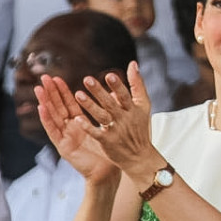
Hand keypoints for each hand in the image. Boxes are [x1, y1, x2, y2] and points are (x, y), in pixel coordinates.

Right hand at [35, 73, 120, 183]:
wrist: (108, 172)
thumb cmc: (108, 152)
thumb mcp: (105, 127)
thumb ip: (104, 112)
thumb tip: (111, 93)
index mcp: (79, 124)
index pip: (69, 104)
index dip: (62, 91)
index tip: (57, 77)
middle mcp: (70, 130)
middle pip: (58, 107)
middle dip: (51, 92)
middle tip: (44, 77)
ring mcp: (65, 138)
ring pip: (53, 117)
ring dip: (45, 102)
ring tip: (39, 89)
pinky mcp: (63, 148)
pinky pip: (53, 132)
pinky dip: (47, 120)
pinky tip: (41, 108)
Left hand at [71, 64, 158, 181]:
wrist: (140, 156)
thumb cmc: (139, 127)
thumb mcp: (143, 106)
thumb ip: (137, 85)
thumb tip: (132, 64)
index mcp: (134, 109)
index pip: (125, 96)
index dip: (118, 86)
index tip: (109, 76)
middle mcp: (125, 119)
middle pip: (111, 104)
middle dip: (99, 92)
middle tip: (87, 79)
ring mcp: (116, 130)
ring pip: (102, 117)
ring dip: (90, 106)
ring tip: (78, 95)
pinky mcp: (108, 141)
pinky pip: (96, 133)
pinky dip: (88, 126)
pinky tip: (77, 119)